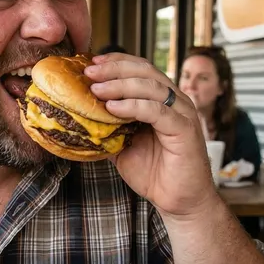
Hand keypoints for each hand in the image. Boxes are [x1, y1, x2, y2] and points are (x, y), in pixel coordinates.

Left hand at [84, 53, 215, 217]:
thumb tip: (79, 117)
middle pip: (146, 71)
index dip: (116, 62)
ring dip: (120, 85)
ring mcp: (182, 113)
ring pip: (152, 87)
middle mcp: (175, 101)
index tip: (90, 63)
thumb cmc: (154, 173)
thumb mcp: (122, 146)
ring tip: (96, 90)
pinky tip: (113, 108)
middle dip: (115, 69)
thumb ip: (108, 128)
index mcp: (162, 100)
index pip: (140, 69)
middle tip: (89, 72)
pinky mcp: (184, 130)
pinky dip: (133, 106)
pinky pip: (157, 111)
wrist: (178, 201)